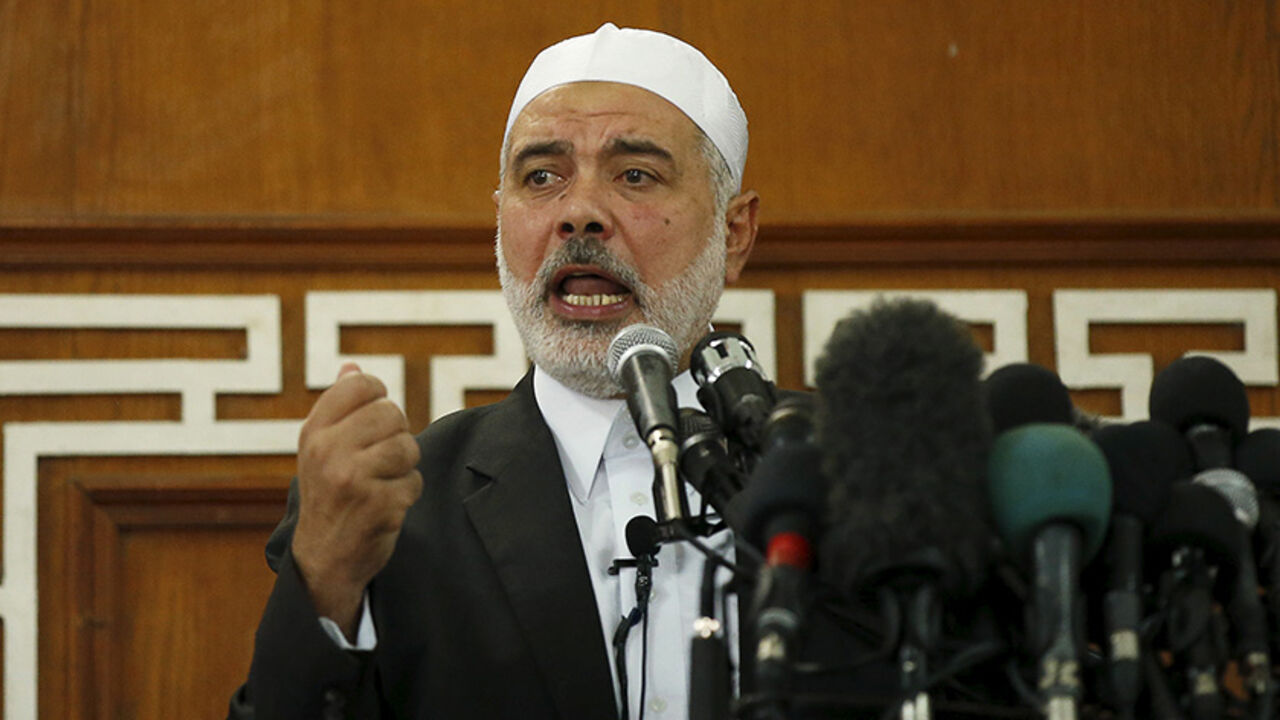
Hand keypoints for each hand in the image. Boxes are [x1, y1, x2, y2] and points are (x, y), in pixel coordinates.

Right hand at [290, 362, 422, 638]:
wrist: (323, 560)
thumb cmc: (329, 496)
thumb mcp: (322, 450)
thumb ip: (338, 408)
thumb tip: (352, 368)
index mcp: (314, 432)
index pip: (361, 385)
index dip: (378, 398)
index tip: (374, 420)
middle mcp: (329, 451)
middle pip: (392, 414)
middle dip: (395, 435)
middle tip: (381, 457)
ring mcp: (353, 479)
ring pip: (408, 447)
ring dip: (404, 466)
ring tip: (383, 481)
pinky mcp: (379, 505)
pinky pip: (414, 482)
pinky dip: (407, 494)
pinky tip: (386, 505)